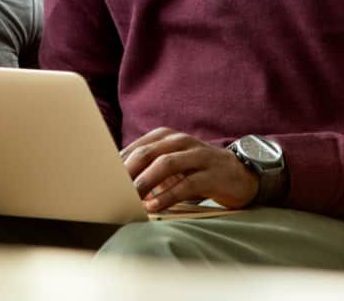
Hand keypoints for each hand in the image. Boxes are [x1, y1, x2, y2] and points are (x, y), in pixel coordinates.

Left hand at [120, 127, 258, 212]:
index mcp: (168, 136)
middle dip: (129, 171)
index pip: (138, 146)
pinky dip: (167, 195)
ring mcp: (198, 155)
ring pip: (166, 164)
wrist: (239, 173)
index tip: (104, 179)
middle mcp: (181, 141)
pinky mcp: (211, 174)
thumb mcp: (173, 163)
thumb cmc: (198, 170)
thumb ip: (150, 168)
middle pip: (149, 152)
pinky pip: (186, 184)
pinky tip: (155, 206)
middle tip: (112, 188)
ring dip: (146, 181)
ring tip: (131, 197)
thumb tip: (118, 182)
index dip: (120, 162)